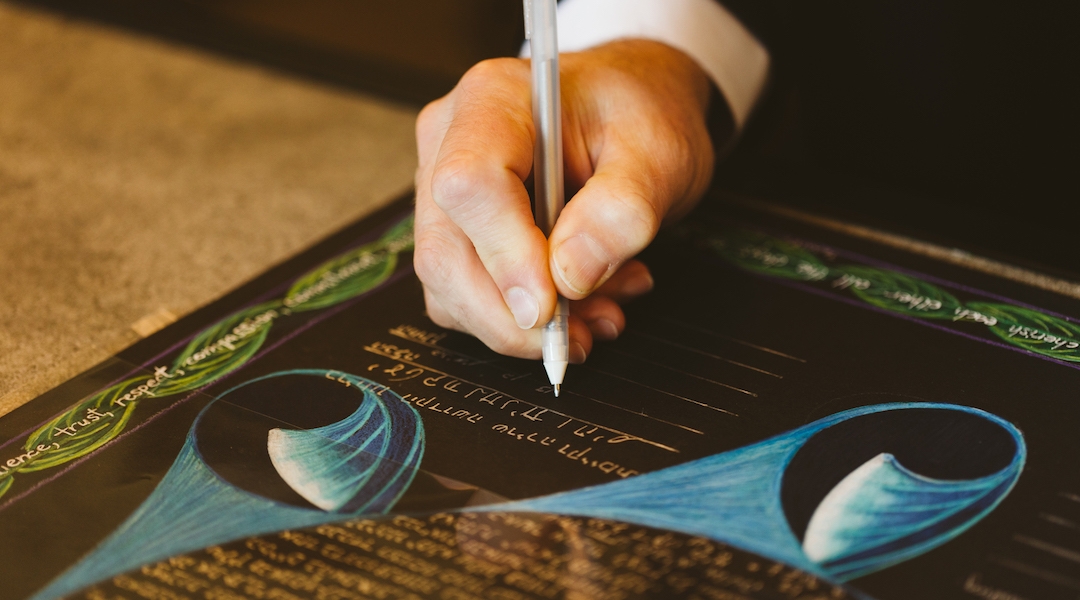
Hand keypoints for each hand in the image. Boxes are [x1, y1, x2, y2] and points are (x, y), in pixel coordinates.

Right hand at [414, 39, 715, 360]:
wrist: (635, 111)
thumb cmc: (640, 115)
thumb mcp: (658, 154)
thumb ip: (621, 210)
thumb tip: (570, 276)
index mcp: (494, 100)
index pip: (469, 185)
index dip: (506, 255)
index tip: (554, 302)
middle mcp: (450, 142)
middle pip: (446, 251)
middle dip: (514, 313)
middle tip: (584, 330)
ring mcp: (444, 191)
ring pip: (449, 285)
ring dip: (523, 323)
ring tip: (602, 307)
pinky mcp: (455, 233)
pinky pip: (465, 297)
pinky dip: (521, 320)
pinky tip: (580, 301)